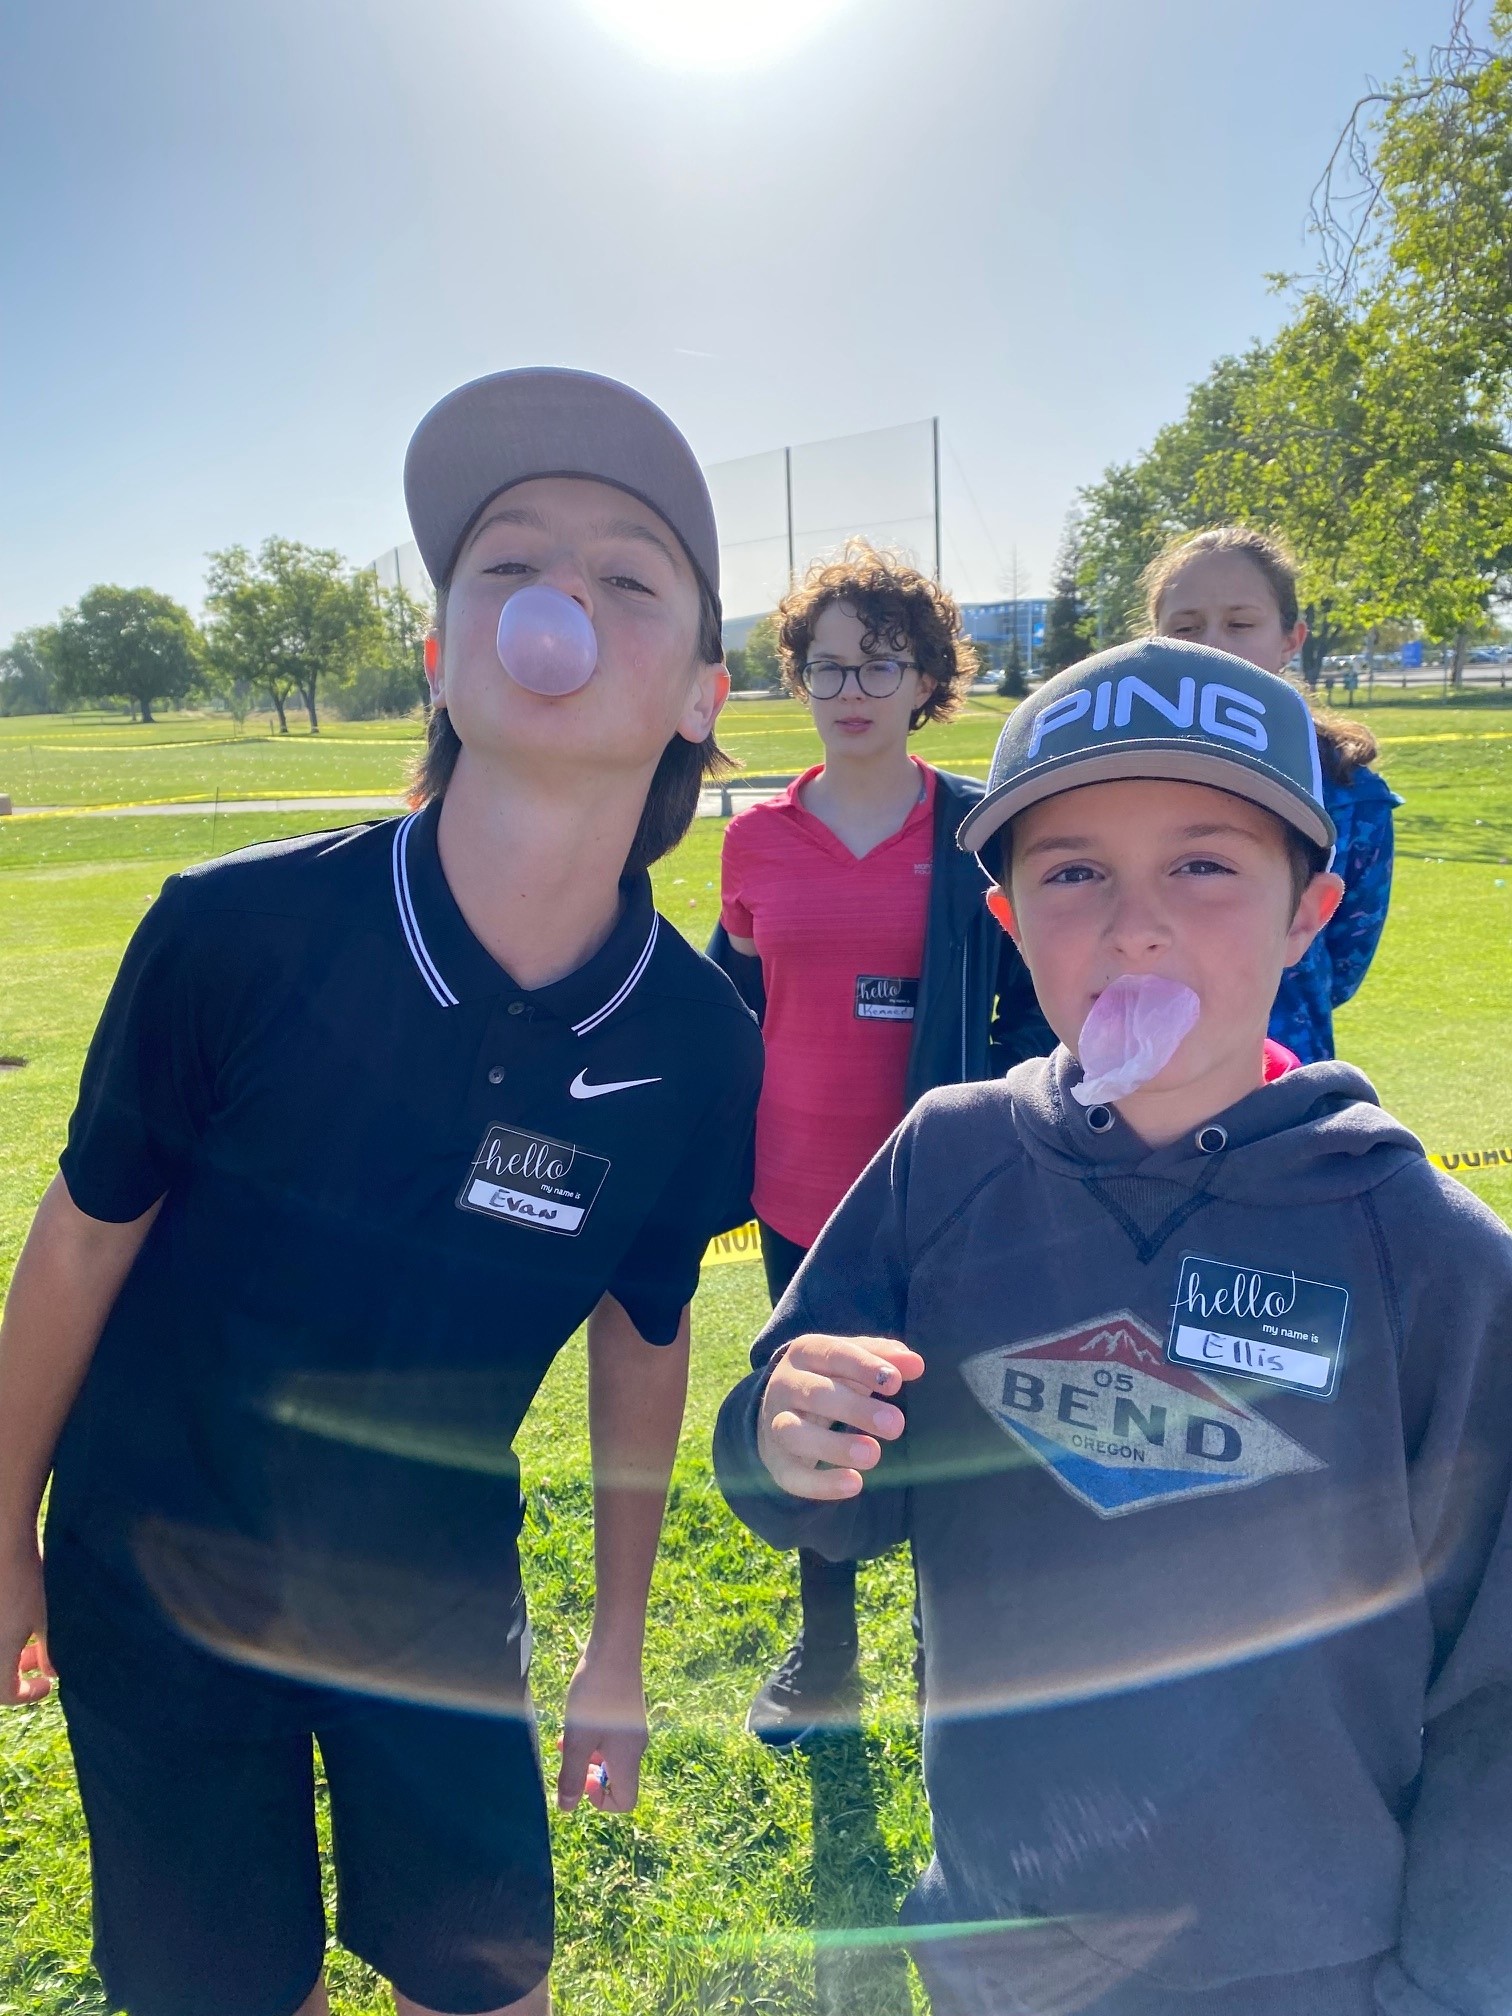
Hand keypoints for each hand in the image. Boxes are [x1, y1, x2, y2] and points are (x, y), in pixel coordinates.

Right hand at [1, 1538, 53, 1706]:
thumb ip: (51, 1652)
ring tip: (36, 1636)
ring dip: (12, 1653)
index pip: (6, 1694)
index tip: (47, 1684)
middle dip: (21, 1671)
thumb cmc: (28, 1580)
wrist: (5, 1542)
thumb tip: (53, 1673)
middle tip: (43, 1657)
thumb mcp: (48, 1619)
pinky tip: (21, 1621)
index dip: (28, 1694)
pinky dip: (5, 1638)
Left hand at [557, 1641, 647, 1815]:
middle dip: (589, 1774)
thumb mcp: (578, 1740)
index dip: (602, 1802)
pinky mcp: (628, 1713)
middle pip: (617, 1779)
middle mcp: (636, 1747)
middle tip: (570, 1756)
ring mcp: (634, 1729)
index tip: (583, 1779)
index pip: (626, 1801)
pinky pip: (612, 1739)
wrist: (615, 1650)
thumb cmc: (594, 1697)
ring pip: (611, 1756)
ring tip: (565, 1736)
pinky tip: (576, 1720)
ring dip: (587, 1754)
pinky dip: (593, 1738)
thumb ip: (572, 1777)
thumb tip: (567, 1808)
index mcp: (628, 1759)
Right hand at [757, 1334, 924, 1500]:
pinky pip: (793, 1475)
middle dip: (855, 1408)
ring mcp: (775, 1424)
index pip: (833, 1354)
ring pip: (795, 1433)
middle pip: (815, 1394)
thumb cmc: (828, 1379)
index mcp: (806, 1353)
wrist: (777, 1411)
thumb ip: (883, 1358)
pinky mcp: (777, 1461)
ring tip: (873, 1454)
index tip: (895, 1383)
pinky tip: (854, 1484)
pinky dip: (821, 1484)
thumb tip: (916, 1364)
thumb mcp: (851, 1362)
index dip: (863, 1367)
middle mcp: (784, 1385)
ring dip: (835, 1445)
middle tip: (896, 1425)